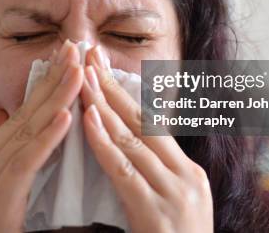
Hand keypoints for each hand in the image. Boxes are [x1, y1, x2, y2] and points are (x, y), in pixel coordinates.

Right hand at [0, 40, 83, 232]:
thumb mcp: (1, 197)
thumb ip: (9, 160)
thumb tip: (10, 120)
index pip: (22, 118)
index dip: (45, 87)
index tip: (68, 60)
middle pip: (24, 117)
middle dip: (52, 81)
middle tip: (75, 48)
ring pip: (25, 134)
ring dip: (54, 99)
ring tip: (77, 70)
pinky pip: (24, 166)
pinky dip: (45, 139)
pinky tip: (65, 117)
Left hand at [80, 46, 213, 232]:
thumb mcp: (171, 205)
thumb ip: (152, 175)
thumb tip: (125, 143)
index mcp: (188, 171)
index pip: (152, 123)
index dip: (124, 92)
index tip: (101, 66)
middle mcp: (186, 176)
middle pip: (142, 122)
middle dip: (111, 86)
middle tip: (88, 55)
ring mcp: (175, 194)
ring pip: (132, 139)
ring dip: (103, 105)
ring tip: (81, 76)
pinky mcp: (157, 214)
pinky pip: (124, 171)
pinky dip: (104, 142)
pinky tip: (87, 119)